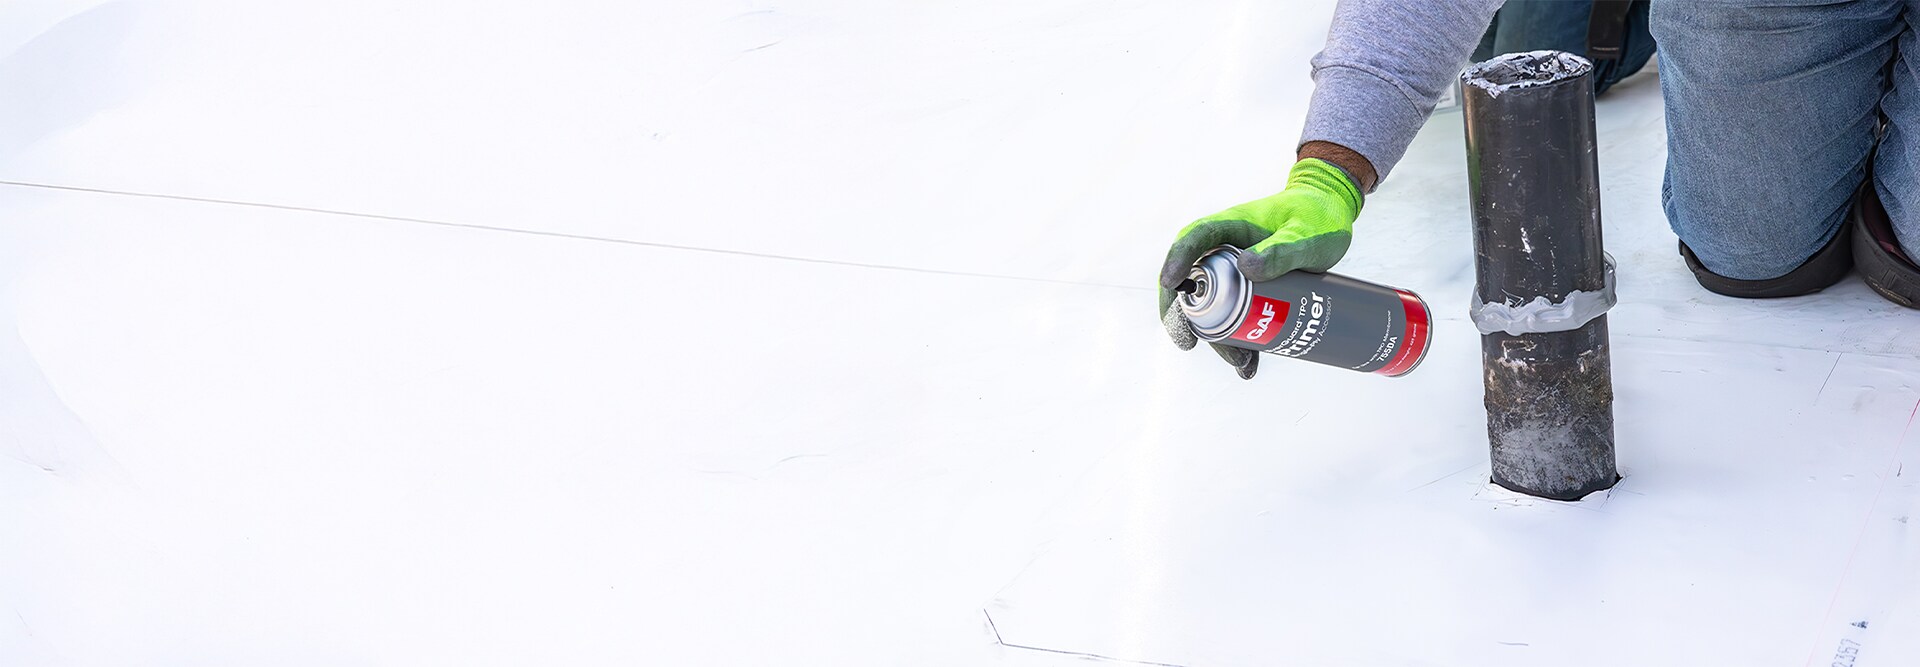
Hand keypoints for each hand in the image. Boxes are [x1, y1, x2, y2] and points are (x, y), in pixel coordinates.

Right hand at [1157, 158, 1363, 378]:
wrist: (1331, 215)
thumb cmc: (1317, 217)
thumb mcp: (1306, 235)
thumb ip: (1282, 250)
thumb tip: (1245, 267)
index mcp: (1230, 227)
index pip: (1192, 240)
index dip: (1176, 261)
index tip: (1170, 285)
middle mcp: (1224, 250)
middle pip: (1193, 283)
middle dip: (1186, 316)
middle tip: (1189, 343)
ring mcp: (1234, 272)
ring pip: (1213, 306)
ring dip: (1218, 337)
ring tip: (1241, 363)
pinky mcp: (1249, 289)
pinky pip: (1235, 315)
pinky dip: (1239, 339)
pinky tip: (1250, 363)